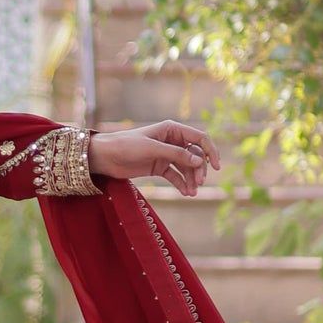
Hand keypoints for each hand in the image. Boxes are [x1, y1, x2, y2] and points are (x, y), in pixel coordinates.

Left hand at [87, 121, 220, 196]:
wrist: (105, 156)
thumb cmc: (126, 146)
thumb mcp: (152, 149)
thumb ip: (176, 154)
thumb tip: (200, 161)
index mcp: (172, 129)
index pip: (200, 138)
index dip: (211, 151)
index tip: (217, 167)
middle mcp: (172, 140)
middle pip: (195, 155)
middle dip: (199, 169)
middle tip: (199, 183)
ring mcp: (166, 154)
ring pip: (187, 167)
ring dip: (192, 179)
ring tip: (192, 192)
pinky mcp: (159, 167)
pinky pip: (176, 175)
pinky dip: (182, 184)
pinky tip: (187, 193)